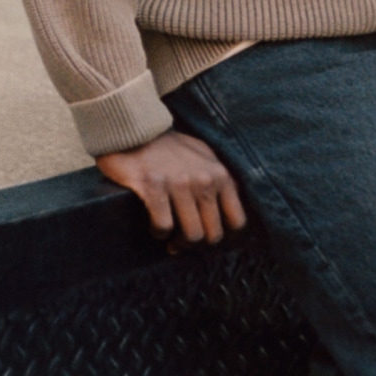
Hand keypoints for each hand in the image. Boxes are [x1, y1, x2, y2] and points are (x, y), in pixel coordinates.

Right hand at [96, 129, 246, 249]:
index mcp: (220, 175)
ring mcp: (180, 184)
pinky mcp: (154, 187)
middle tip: (184, 242)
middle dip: (198, 244)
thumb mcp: (205, 157)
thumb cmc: (172, 148)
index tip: (208, 235)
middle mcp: (204, 180)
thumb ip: (220, 180)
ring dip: (179, 243)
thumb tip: (230, 208)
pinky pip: (164, 226)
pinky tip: (155, 226)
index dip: (224, 235)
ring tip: (170, 239)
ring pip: (191, 235)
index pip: (237, 221)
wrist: (138, 130)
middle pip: (213, 234)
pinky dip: (159, 232)